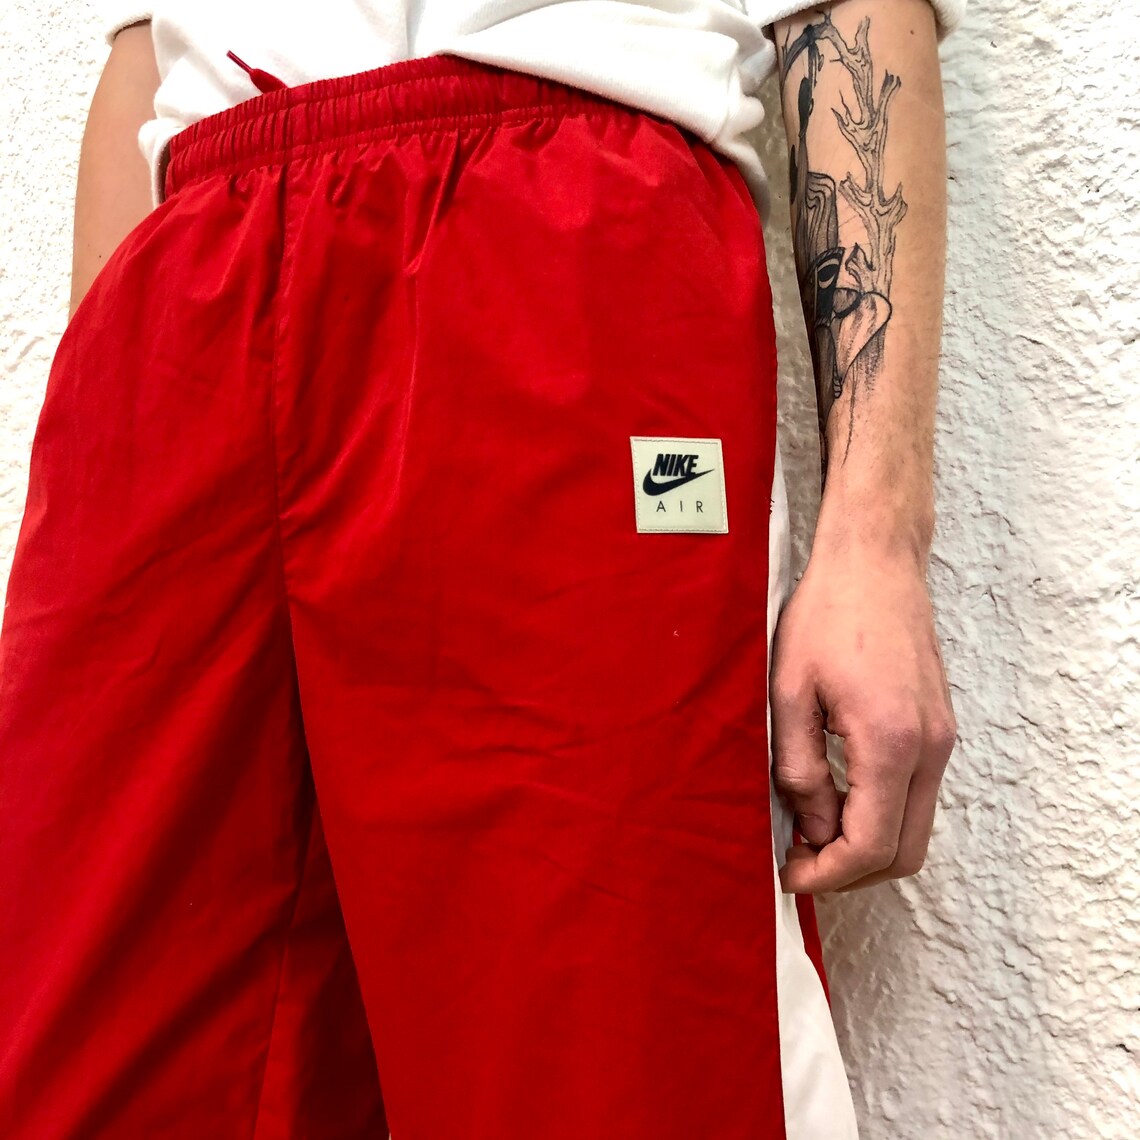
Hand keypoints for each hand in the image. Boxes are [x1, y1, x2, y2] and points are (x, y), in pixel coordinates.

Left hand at [769, 538, 956, 892]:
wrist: (875, 561)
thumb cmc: (828, 614)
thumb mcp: (791, 692)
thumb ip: (800, 769)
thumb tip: (812, 828)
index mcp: (891, 742)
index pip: (871, 845)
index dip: (828, 874)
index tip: (790, 875)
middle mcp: (930, 749)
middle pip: (904, 853)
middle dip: (850, 872)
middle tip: (799, 861)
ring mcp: (942, 739)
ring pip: (914, 829)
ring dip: (866, 846)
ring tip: (810, 831)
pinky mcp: (939, 728)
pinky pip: (917, 796)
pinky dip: (881, 815)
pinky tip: (837, 799)